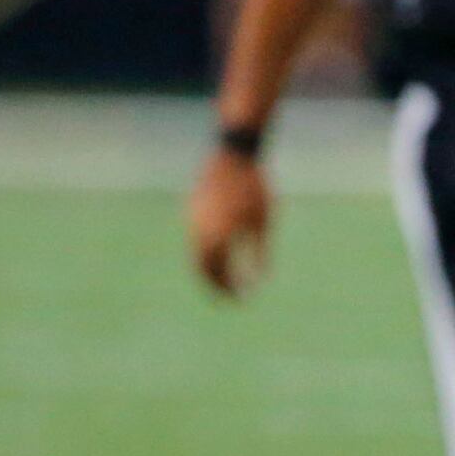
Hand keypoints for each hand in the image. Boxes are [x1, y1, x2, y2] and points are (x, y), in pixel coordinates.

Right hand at [188, 147, 271, 297]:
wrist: (233, 155)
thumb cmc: (255, 188)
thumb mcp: (264, 222)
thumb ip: (261, 253)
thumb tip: (260, 281)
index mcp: (218, 236)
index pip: (220, 273)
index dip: (229, 289)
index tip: (241, 300)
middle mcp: (199, 231)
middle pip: (202, 268)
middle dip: (215, 285)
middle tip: (229, 298)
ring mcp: (192, 220)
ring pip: (195, 255)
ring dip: (207, 271)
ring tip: (223, 282)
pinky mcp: (190, 211)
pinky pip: (194, 241)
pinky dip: (203, 255)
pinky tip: (217, 258)